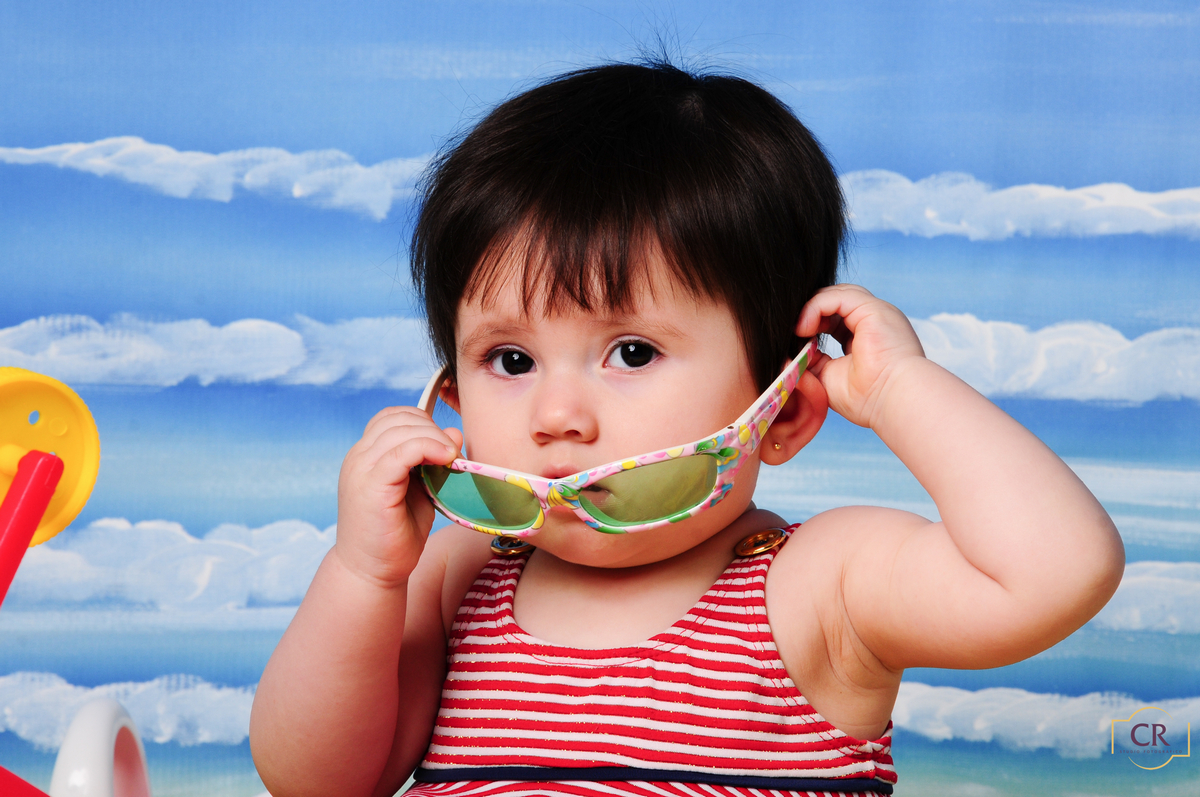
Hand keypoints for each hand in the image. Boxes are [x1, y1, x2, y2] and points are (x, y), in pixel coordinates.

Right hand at [334, 406, 462, 587]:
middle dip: (432, 428)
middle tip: (453, 454)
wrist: (371, 572)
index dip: (422, 422)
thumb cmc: (396, 534)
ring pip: (400, 430)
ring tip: (452, 458)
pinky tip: (446, 459)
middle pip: (398, 418)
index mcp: (366, 455)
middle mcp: (358, 457)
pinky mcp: (370, 486)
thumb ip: (433, 462)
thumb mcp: (420, 490)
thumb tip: (454, 432)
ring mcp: (360, 470)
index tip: (443, 445)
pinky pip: (400, 452)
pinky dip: (427, 448)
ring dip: (433, 437)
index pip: (392, 416)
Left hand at [796, 285, 924, 428]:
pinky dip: (815, 308)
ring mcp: (876, 312)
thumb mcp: (829, 376)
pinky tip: (804, 328)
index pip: (836, 317)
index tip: (797, 342)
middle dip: (812, 314)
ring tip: (798, 331)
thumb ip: (812, 360)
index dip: (813, 325)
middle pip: (836, 301)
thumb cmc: (867, 398)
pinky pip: (837, 297)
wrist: (893, 402)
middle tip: (794, 335)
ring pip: (836, 294)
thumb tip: (790, 352)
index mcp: (868, 336)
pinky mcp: (873, 309)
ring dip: (811, 309)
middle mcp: (874, 321)